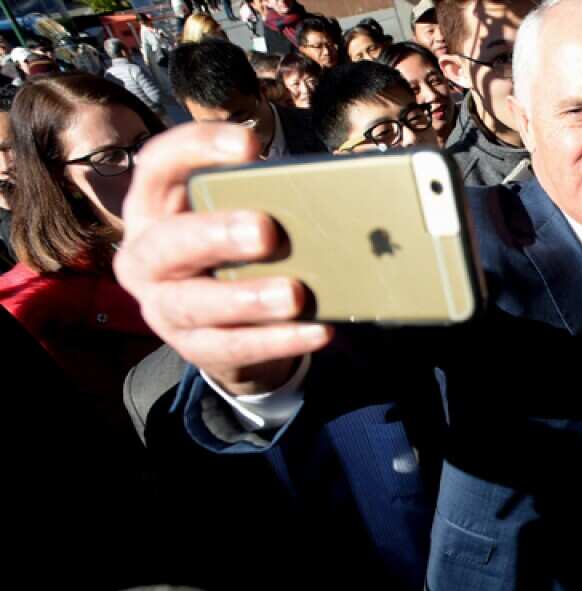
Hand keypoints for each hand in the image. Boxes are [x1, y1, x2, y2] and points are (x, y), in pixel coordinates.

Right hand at [114, 123, 333, 395]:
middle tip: (266, 231)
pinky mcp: (192, 348)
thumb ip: (265, 197)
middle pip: (169, 242)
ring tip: (295, 294)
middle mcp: (146, 256)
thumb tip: (330, 184)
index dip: (197, 148)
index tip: (250, 145)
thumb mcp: (239, 217)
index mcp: (154, 208)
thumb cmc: (237, 253)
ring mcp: (162, 306)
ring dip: (248, 299)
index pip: (158, 165)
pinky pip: (233, 347)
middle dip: (217, 235)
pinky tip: (317, 330)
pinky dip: (278, 340)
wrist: (224, 326)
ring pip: (195, 304)